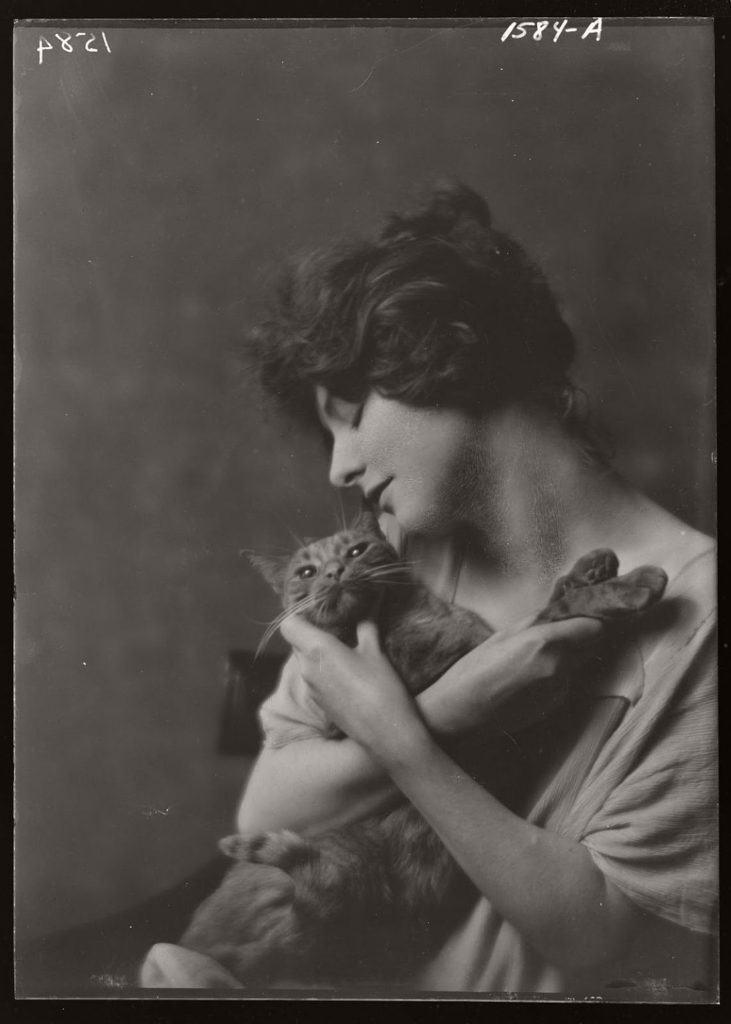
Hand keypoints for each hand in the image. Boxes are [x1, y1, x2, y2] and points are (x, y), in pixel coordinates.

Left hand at [279, 614, 428, 765]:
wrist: (386, 734)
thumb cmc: (381, 687)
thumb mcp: (375, 650)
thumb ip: (367, 623)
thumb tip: (373, 599)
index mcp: (316, 650)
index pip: (288, 625)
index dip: (301, 616)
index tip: (322, 611)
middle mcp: (307, 668)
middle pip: (297, 641)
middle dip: (313, 632)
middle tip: (338, 625)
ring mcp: (311, 688)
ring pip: (305, 660)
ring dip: (319, 652)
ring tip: (345, 647)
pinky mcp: (319, 703)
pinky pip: (313, 678)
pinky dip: (324, 670)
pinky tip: (348, 672)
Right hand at [417, 615, 606, 738]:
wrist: (459, 716)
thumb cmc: (472, 672)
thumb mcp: (502, 636)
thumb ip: (536, 622)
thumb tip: (558, 612)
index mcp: (545, 643)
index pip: (593, 628)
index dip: (589, 619)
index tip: (580, 615)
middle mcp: (560, 667)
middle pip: (591, 646)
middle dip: (580, 637)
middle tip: (558, 632)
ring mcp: (560, 690)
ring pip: (577, 665)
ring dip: (567, 657)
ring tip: (533, 658)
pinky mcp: (555, 707)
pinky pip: (565, 683)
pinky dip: (556, 676)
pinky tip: (529, 678)